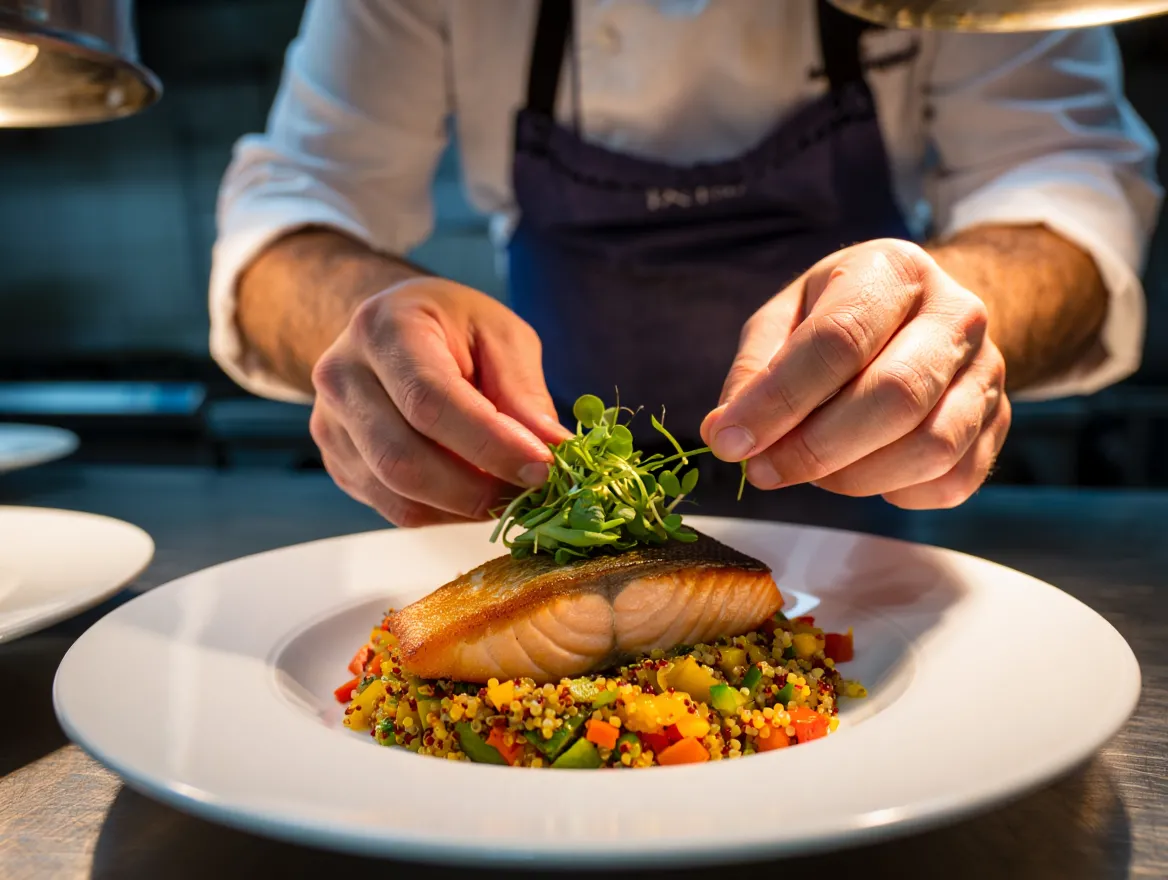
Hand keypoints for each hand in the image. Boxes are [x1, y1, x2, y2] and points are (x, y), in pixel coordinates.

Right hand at [310, 279, 570, 525]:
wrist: (390, 329)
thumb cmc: (452, 327)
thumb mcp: (500, 335)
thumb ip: (522, 391)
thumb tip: (550, 449)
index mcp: (384, 329)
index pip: (430, 401)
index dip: (489, 443)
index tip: (541, 466)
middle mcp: (343, 377)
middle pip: (403, 459)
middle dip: (476, 489)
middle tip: (532, 492)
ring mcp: (330, 425)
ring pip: (398, 495)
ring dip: (464, 507)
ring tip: (508, 491)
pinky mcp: (338, 463)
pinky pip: (395, 508)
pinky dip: (446, 513)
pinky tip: (475, 491)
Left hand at [701, 239, 1009, 508]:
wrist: (925, 313)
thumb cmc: (843, 315)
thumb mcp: (788, 316)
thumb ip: (754, 369)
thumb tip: (725, 433)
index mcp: (894, 270)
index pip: (838, 340)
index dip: (778, 400)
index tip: (731, 441)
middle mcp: (955, 314)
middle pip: (894, 396)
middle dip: (815, 448)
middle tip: (764, 471)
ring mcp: (987, 371)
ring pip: (930, 446)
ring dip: (854, 477)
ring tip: (810, 472)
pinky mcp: (998, 423)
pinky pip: (952, 480)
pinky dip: (896, 493)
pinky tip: (862, 473)